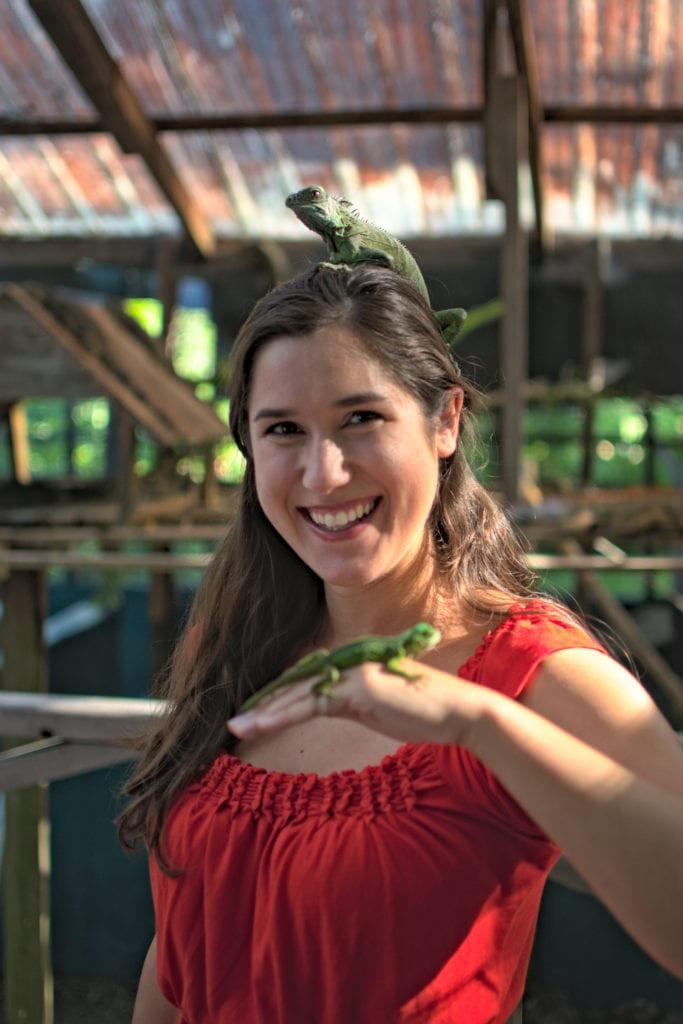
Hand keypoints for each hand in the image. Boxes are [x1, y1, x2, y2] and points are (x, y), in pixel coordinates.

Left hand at [227, 659, 483, 747]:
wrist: (458, 711)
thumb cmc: (422, 710)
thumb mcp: (378, 706)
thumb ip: (351, 701)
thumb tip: (329, 705)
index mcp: (352, 663)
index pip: (307, 678)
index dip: (279, 693)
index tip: (255, 709)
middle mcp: (348, 661)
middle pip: (296, 682)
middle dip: (263, 701)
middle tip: (234, 717)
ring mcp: (351, 672)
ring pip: (297, 693)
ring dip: (263, 711)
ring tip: (236, 725)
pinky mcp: (356, 689)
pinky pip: (311, 704)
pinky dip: (282, 715)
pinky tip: (260, 725)